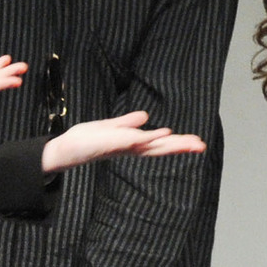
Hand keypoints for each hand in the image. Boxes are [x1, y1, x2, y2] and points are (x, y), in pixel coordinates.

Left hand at [40, 111, 207, 172]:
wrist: (64, 149)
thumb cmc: (86, 140)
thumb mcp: (110, 127)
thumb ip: (128, 123)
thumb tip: (145, 116)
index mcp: (132, 144)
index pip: (159, 143)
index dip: (179, 143)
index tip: (198, 143)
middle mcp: (130, 148)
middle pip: (160, 147)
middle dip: (181, 146)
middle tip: (202, 146)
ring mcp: (121, 147)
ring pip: (151, 145)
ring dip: (171, 143)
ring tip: (190, 143)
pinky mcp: (110, 143)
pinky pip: (132, 140)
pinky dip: (147, 138)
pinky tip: (162, 133)